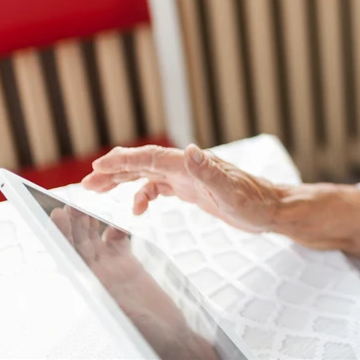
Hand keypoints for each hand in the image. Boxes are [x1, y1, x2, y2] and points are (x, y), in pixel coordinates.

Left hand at [50, 207, 218, 359]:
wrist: (171, 335)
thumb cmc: (151, 331)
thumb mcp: (131, 315)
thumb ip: (115, 298)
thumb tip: (99, 283)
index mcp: (96, 286)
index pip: (73, 255)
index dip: (63, 235)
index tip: (56, 216)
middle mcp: (101, 277)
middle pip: (81, 245)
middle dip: (73, 224)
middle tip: (67, 204)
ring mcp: (115, 271)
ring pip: (95, 242)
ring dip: (88, 225)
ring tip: (80, 208)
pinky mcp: (129, 268)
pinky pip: (116, 245)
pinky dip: (113, 232)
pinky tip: (111, 224)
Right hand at [82, 144, 280, 232]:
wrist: (272, 209)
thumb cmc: (255, 202)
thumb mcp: (231, 192)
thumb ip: (209, 172)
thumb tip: (190, 150)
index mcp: (192, 164)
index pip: (150, 158)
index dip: (123, 161)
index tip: (97, 166)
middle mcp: (188, 167)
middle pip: (143, 163)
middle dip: (114, 170)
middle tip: (86, 182)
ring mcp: (189, 178)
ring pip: (148, 175)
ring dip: (122, 181)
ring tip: (96, 191)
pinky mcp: (193, 190)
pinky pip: (161, 188)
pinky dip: (144, 195)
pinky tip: (137, 209)